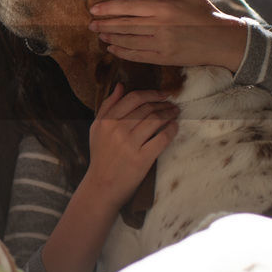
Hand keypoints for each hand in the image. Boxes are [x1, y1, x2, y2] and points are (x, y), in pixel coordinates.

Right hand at [82, 84, 176, 201]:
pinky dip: (171, 130)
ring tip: (175, 113)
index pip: (133, 98)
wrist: (102, 185)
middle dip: (163, 104)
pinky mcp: (141, 159)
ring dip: (169, 114)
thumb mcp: (97, 129)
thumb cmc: (101, 156)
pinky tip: (175, 126)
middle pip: (146, 109)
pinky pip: (162, 139)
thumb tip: (120, 85)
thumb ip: (107, 106)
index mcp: (107, 121)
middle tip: (172, 104)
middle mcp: (118, 130)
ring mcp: (130, 145)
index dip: (151, 93)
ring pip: (155, 121)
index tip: (162, 94)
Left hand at [88, 0, 248, 71]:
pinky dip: (122, 52)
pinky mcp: (164, 58)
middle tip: (90, 24)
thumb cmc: (202, 10)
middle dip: (105, 24)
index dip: (108, 9)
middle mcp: (160, 27)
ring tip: (99, 34)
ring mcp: (161, 44)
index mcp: (163, 8)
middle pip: (124, 25)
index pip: (128, 7)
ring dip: (111, 38)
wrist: (221, 39)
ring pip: (128, 41)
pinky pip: (137, 56)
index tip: (94, 9)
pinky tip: (113, 49)